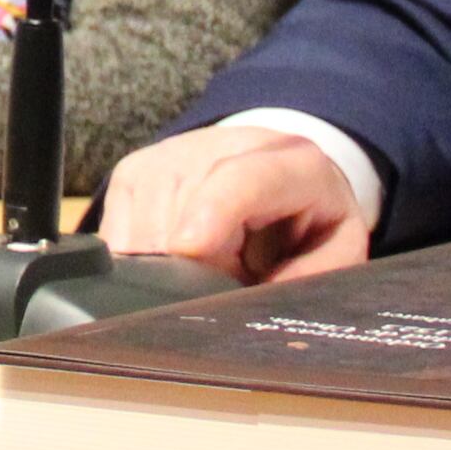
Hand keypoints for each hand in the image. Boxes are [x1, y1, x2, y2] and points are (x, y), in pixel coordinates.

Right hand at [101, 123, 375, 282]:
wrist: (277, 178)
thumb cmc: (308, 225)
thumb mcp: (334, 252)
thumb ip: (311, 277)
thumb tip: (256, 305)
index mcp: (292, 162)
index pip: (243, 179)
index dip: (212, 211)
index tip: (189, 249)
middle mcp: (225, 144)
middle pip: (182, 211)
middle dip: (194, 269)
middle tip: (227, 284)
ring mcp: (170, 154)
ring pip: (143, 226)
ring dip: (164, 270)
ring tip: (208, 270)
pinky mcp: (132, 172)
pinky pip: (116, 234)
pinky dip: (137, 264)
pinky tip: (172, 262)